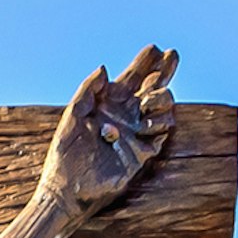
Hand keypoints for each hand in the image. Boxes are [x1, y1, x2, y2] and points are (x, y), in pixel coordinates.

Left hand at [37, 46, 177, 219]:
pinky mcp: (143, 152)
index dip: (144, 62)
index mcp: (109, 103)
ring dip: (160, 97)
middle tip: (172, 55)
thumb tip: (105, 68)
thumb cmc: (65, 153)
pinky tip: (145, 122)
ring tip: (147, 101)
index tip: (154, 49)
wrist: (68, 189)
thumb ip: (88, 90)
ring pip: (163, 106)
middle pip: (153, 87)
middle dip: (164, 70)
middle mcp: (126, 115)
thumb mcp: (73, 115)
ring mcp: (136, 132)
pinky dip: (159, 122)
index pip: (132, 77)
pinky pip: (162, 131)